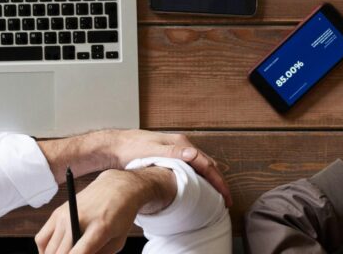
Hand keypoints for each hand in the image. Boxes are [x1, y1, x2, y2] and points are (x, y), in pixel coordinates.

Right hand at [35, 167, 172, 253]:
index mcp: (99, 228)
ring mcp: (64, 214)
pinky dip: (45, 250)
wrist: (115, 188)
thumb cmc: (120, 216)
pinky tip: (57, 252)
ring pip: (47, 249)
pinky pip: (41, 238)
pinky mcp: (57, 212)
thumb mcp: (117, 242)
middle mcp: (77, 219)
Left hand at [99, 129, 230, 205]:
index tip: (225, 197)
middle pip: (207, 164)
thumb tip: (193, 154)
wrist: (117, 146)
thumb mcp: (152, 151)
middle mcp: (181, 144)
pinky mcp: (171, 156)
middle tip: (225, 200)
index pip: (206, 163)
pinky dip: (200, 177)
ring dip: (210, 179)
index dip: (218, 181)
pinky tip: (200, 187)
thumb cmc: (132, 149)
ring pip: (201, 165)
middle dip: (218, 182)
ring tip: (216, 196)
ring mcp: (177, 150)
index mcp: (181, 143)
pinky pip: (192, 167)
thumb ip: (173, 152)